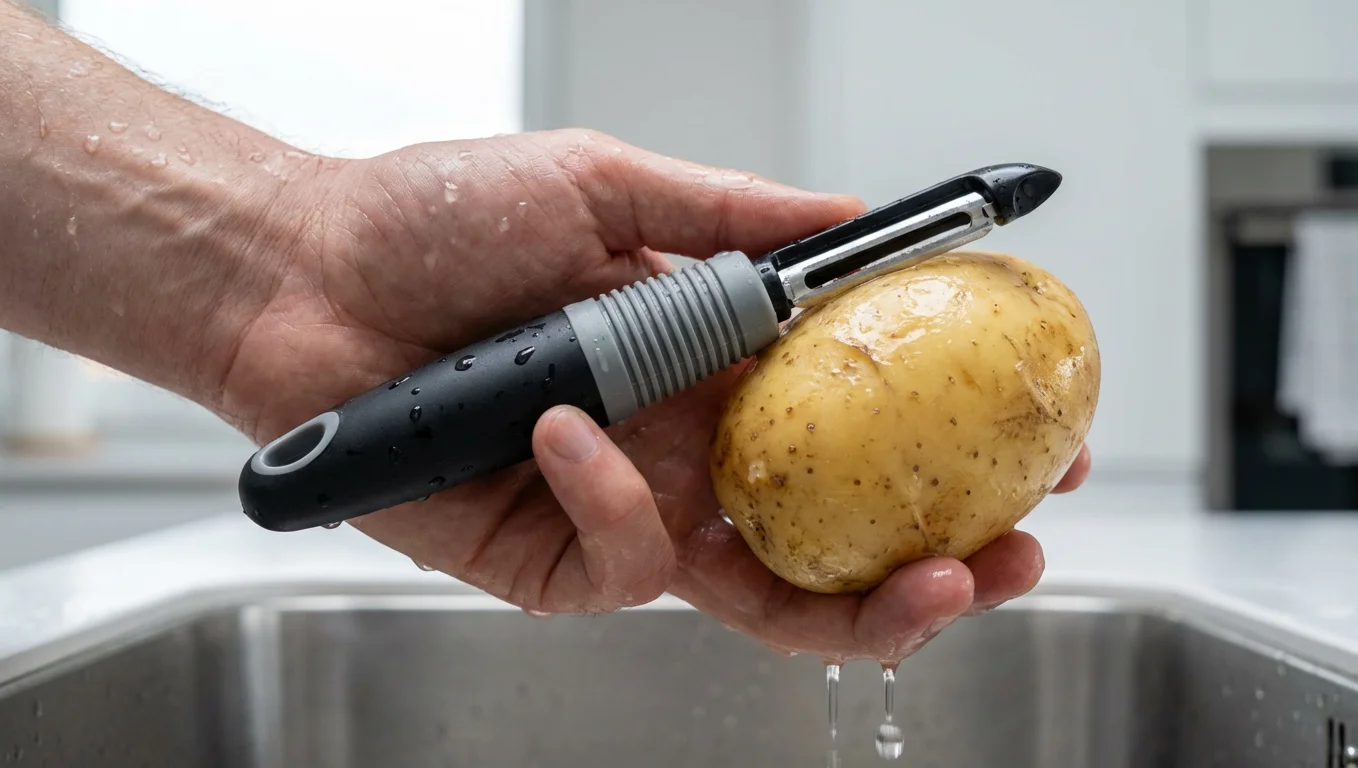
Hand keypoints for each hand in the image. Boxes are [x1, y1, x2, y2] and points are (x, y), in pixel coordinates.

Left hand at [216, 129, 1090, 661]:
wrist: (307, 273)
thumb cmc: (442, 221)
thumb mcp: (609, 185)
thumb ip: (735, 215)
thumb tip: (855, 218)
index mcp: (717, 364)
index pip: (861, 418)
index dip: (949, 434)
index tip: (1037, 430)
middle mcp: (691, 448)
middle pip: (839, 533)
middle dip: (943, 558)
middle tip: (1016, 552)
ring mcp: (630, 510)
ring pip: (768, 594)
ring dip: (861, 603)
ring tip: (932, 581)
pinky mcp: (556, 560)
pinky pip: (627, 560)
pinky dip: (614, 499)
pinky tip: (567, 428)